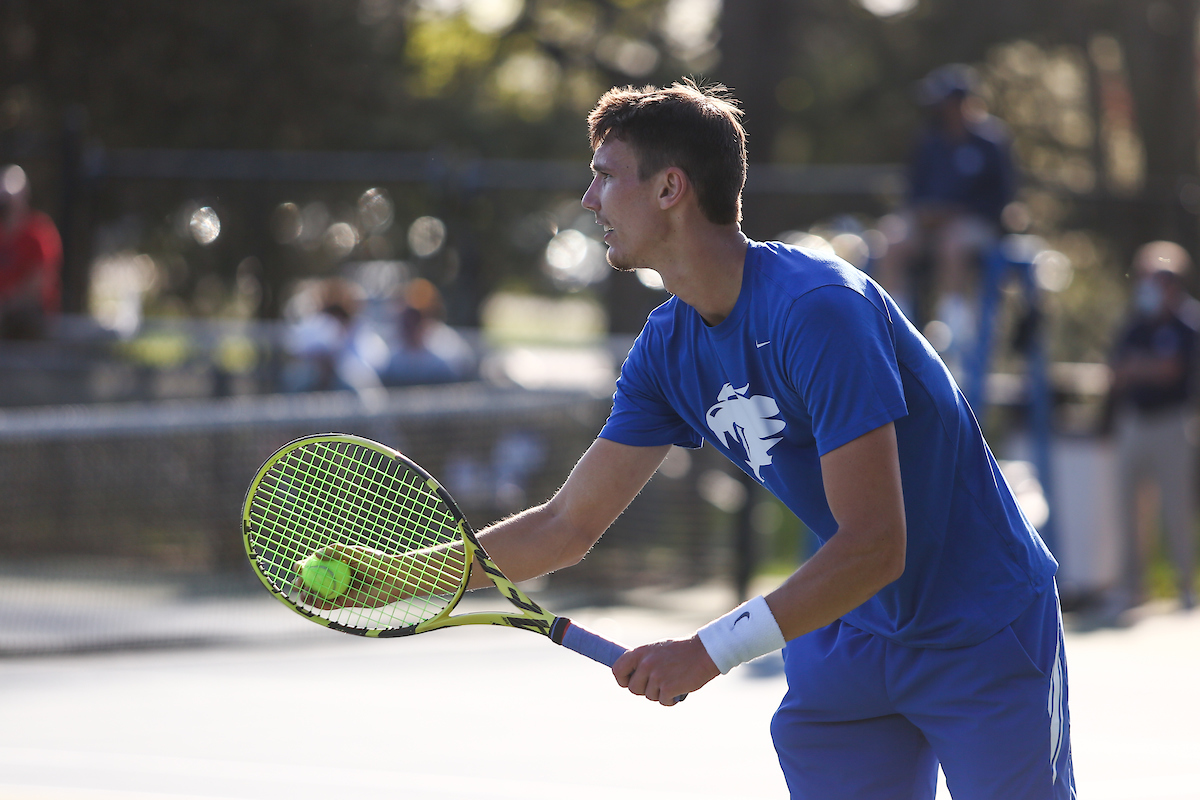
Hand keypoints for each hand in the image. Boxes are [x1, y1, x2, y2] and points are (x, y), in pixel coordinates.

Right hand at [292, 542, 463, 609]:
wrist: (395, 580)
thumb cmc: (378, 563)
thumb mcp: (357, 555)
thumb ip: (339, 552)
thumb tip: (317, 553)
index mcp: (340, 561)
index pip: (318, 563)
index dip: (305, 565)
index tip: (297, 567)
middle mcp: (339, 575)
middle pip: (316, 579)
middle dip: (303, 581)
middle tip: (297, 583)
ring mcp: (343, 588)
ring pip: (321, 592)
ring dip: (309, 594)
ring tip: (301, 594)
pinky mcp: (349, 601)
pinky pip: (331, 603)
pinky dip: (320, 604)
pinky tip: (311, 603)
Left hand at [612, 635, 720, 705]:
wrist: (705, 652)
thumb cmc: (683, 652)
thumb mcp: (658, 650)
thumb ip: (644, 661)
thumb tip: (633, 676)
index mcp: (641, 652)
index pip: (617, 670)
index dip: (623, 679)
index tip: (631, 682)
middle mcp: (646, 664)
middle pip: (633, 688)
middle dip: (645, 690)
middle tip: (659, 684)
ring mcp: (657, 676)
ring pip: (649, 696)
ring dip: (660, 694)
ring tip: (673, 682)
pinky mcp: (668, 688)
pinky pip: (663, 702)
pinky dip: (671, 700)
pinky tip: (679, 689)